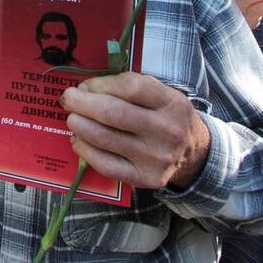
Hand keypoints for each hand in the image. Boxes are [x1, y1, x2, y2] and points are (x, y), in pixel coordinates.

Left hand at [61, 72, 209, 189]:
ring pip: (105, 138)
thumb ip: (130, 87)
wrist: (194, 155)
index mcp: (172, 103)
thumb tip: (87, 89)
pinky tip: (79, 141)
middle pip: (113, 113)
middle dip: (82, 103)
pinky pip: (106, 165)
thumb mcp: (161, 95)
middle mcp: (167, 131)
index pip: (131, 86)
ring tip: (73, 119)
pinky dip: (86, 151)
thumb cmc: (166, 118)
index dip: (101, 84)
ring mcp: (156, 158)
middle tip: (68, 99)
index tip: (86, 85)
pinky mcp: (145, 178)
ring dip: (80, 126)